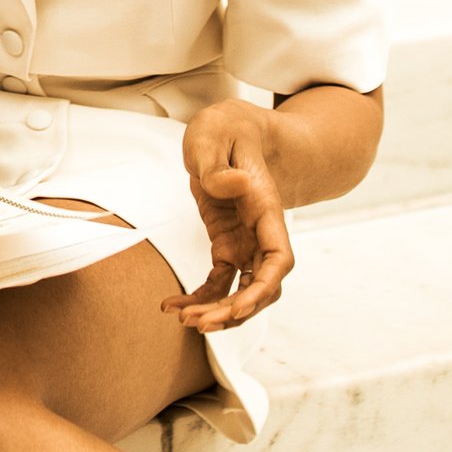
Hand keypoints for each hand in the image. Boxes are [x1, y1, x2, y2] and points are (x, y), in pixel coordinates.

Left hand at [172, 100, 294, 328]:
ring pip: (240, 291)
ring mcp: (244, 241)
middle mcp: (260, 232)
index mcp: (265, 208)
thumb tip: (235, 185)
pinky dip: (200, 298)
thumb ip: (218, 163)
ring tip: (183, 320)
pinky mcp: (226, 244)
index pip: (278, 259)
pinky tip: (173, 306)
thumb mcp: (215, 136)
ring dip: (217, 312)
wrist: (229, 128)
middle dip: (235, 311)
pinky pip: (218, 281)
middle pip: (260, 285)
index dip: (262, 289)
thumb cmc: (226, 128)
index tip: (238, 308)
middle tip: (198, 323)